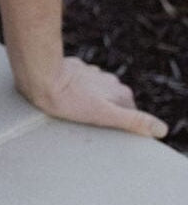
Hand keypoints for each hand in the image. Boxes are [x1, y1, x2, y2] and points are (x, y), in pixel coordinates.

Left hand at [17, 55, 167, 138]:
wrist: (42, 78)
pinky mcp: (76, 71)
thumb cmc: (70, 100)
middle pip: (113, 104)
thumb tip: (161, 129)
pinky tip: (65, 101)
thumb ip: (133, 121)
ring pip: (97, 94)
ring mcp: (93, 74)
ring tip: (75, 113)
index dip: (118, 124)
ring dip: (89, 103)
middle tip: (88, 124)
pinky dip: (76, 93)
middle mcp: (110, 81)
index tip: (105, 132)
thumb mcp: (105, 115)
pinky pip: (81, 86)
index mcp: (120, 92)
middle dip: (104, 113)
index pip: (129, 114)